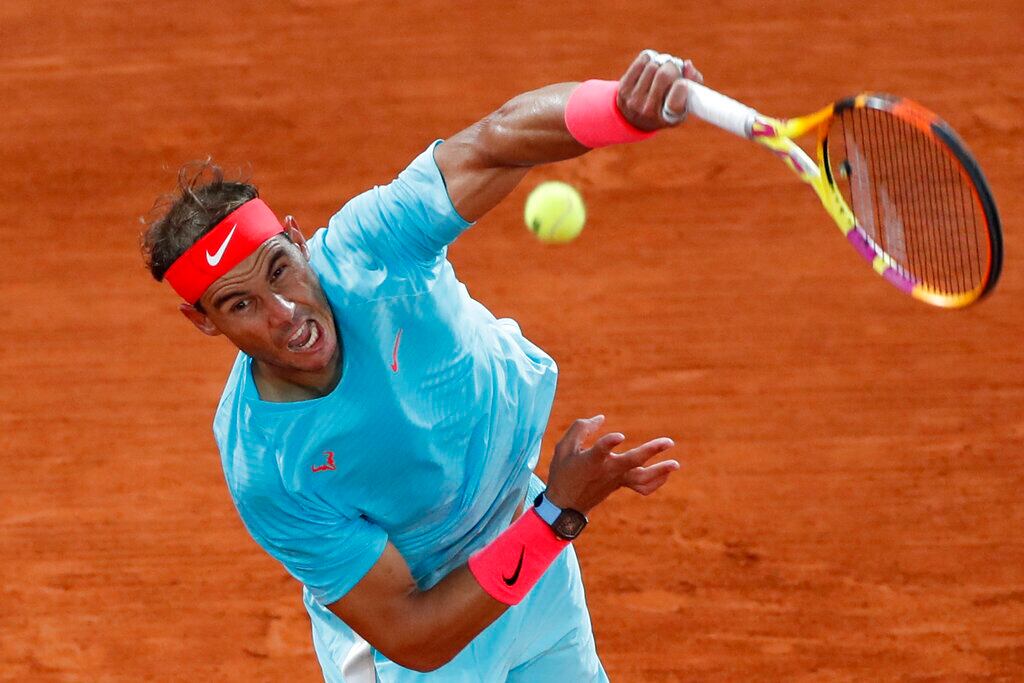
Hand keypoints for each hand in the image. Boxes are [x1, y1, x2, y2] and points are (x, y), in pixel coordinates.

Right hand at [544, 415, 679, 513]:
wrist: (565, 506)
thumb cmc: (563, 472)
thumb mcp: (564, 447)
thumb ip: (581, 428)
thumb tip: (601, 418)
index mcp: (590, 461)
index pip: (601, 451)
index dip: (609, 443)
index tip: (619, 436)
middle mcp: (606, 470)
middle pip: (632, 461)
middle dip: (651, 451)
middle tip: (669, 442)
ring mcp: (616, 479)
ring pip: (642, 478)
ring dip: (660, 471)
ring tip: (675, 464)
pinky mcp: (621, 485)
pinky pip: (643, 487)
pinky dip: (656, 481)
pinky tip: (665, 472)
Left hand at [616, 49, 704, 131]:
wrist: (635, 119)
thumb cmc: (667, 107)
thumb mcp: (685, 103)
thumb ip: (694, 83)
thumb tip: (687, 64)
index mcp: (668, 117)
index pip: (677, 96)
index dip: (683, 85)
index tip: (683, 83)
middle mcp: (649, 111)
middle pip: (664, 75)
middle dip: (673, 67)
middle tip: (674, 69)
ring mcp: (633, 100)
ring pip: (653, 65)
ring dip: (661, 62)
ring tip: (662, 67)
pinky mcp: (623, 89)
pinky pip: (642, 61)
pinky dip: (649, 58)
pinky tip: (651, 64)